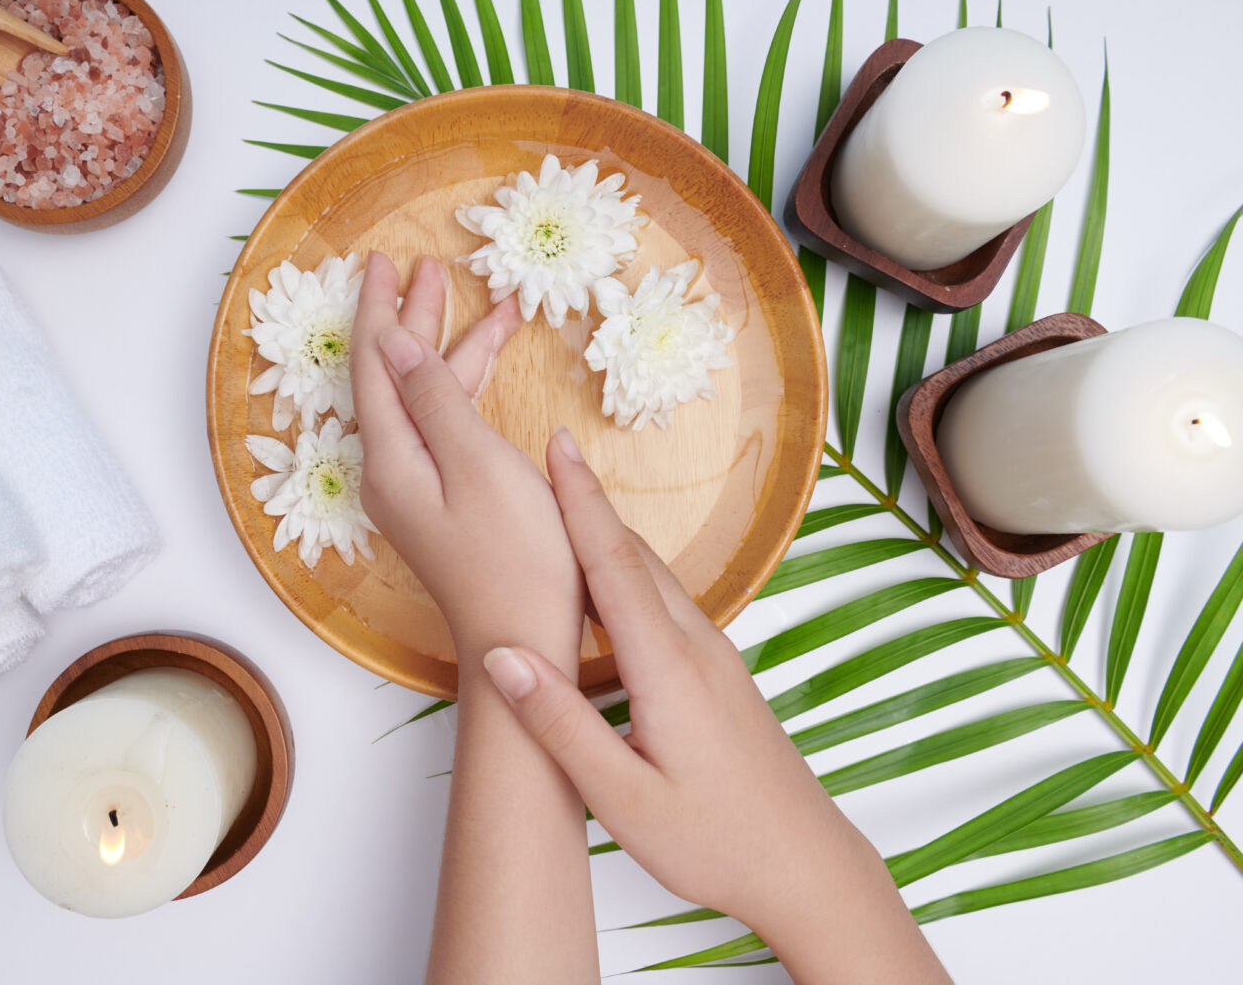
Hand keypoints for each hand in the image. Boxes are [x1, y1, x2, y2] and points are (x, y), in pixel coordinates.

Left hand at [350, 252, 585, 668]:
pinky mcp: (447, 503)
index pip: (372, 367)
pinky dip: (468, 393)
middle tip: (427, 268)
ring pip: (427, 401)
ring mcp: (419, 490)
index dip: (379, 310)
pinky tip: (492, 369)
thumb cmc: (514, 556)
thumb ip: (434, 399)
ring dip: (453, 353)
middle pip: (395, 379)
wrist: (524, 640)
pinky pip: (447, 428)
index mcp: (390, 460)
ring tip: (489, 304)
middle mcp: (392, 473)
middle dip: (414, 321)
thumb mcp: (477, 464)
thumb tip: (390, 345)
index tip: (384, 261)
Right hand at [482, 429, 950, 981]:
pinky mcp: (720, 675)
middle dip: (588, 503)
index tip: (555, 444)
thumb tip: (503, 657)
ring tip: (564, 507)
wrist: (807, 866)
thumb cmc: (717, 842)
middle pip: (633, 556)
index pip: (613, 564)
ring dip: (608, 537)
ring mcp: (716, 658)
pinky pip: (667, 604)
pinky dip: (627, 575)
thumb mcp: (624, 798)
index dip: (580, 501)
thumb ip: (561, 725)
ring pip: (654, 578)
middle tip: (545, 458)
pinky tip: (606, 589)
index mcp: (669, 668)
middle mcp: (697, 647)